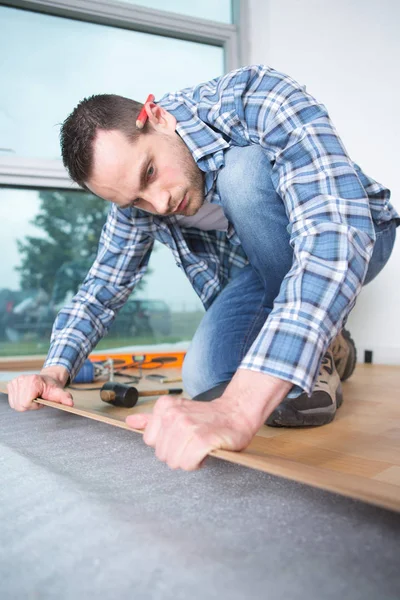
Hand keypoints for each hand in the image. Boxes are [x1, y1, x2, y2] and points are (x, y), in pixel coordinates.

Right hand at [7, 366, 72, 411]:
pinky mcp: (11, 384)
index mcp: (33, 381)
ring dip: (25, 404)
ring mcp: (15, 381)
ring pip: (15, 404)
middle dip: (30, 405)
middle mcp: (22, 380)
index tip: (41, 400)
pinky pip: (12, 401)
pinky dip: (19, 401)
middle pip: (20, 404)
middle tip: (38, 399)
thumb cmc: (52, 386)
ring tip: (33, 397)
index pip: (27, 403)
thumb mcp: (59, 392)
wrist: (47, 379)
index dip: (35, 405)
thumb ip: (64, 398)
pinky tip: (27, 396)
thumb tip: (70, 404)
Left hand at [126, 368, 292, 470]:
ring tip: (199, 447)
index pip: (149, 441)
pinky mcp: (202, 439)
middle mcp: (173, 414)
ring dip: (188, 459)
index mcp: (165, 406)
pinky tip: (205, 453)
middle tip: (192, 442)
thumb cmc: (207, 417)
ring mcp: (187, 426)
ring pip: (174, 461)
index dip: (167, 443)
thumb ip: (152, 419)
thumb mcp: (177, 411)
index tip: (181, 437)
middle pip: (161, 454)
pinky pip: (188, 463)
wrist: (236, 413)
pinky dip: (197, 463)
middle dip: (177, 453)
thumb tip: (130, 422)